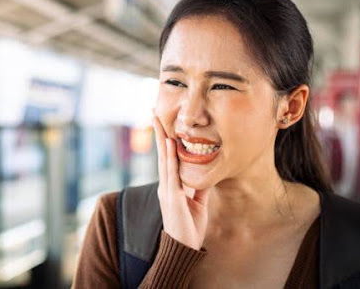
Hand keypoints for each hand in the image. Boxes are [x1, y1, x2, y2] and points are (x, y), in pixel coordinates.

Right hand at [152, 113, 210, 250]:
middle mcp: (166, 184)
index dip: (165, 139)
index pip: (167, 157)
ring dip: (162, 139)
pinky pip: (172, 173)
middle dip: (159, 132)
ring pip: (164, 159)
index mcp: (171, 185)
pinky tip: (172, 144)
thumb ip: (198, 189)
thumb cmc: (189, 228)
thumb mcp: (197, 205)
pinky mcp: (172, 198)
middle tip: (154, 111)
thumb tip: (205, 177)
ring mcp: (167, 190)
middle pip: (162, 153)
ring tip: (159, 120)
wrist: (182, 248)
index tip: (163, 122)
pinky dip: (171, 158)